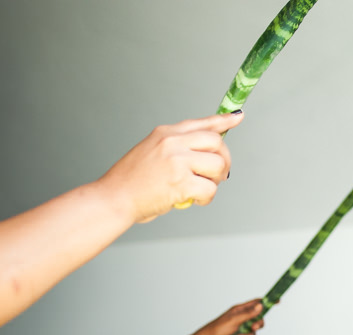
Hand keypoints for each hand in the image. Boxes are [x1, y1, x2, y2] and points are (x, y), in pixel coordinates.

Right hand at [94, 112, 244, 223]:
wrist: (114, 198)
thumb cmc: (132, 182)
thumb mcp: (151, 152)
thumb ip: (176, 149)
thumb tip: (205, 155)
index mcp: (165, 133)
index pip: (201, 123)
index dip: (223, 121)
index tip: (238, 117)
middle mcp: (172, 142)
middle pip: (217, 143)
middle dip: (224, 161)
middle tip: (218, 176)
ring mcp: (177, 161)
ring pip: (218, 166)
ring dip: (215, 181)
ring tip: (201, 189)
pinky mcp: (181, 182)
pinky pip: (210, 189)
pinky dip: (207, 198)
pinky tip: (195, 201)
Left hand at [200, 300, 263, 334]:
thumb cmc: (216, 330)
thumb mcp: (234, 320)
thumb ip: (248, 314)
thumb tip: (261, 305)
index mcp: (239, 310)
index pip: (256, 303)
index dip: (267, 302)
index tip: (278, 301)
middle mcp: (240, 318)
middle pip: (258, 319)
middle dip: (257, 325)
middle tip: (253, 328)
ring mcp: (239, 328)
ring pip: (252, 332)